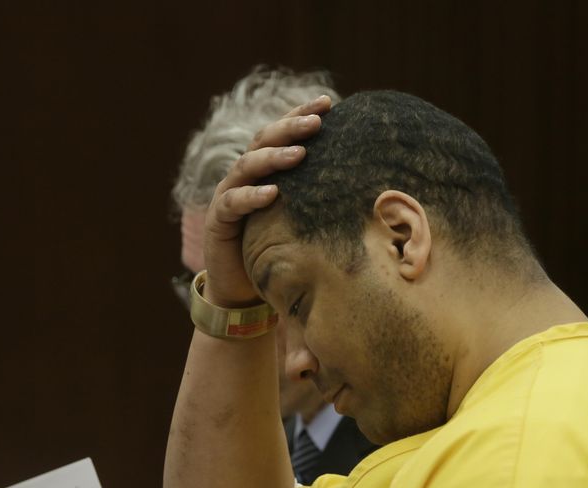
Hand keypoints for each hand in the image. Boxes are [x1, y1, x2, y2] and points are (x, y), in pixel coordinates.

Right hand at [202, 95, 330, 305]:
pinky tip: (272, 193)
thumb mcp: (302, 218)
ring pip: (247, 166)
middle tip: (317, 121)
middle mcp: (244, 176)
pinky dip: (252, 196)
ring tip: (300, 154)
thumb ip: (320, 197)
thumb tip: (369, 185)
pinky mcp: (219, 221)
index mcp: (264, 170)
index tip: (328, 102)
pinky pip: (233, 203)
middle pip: (263, 140)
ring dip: (274, 157)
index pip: (281, 133)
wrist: (241, 285)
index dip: (300, 114)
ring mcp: (229, 195)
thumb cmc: (277, 247)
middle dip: (290, 128)